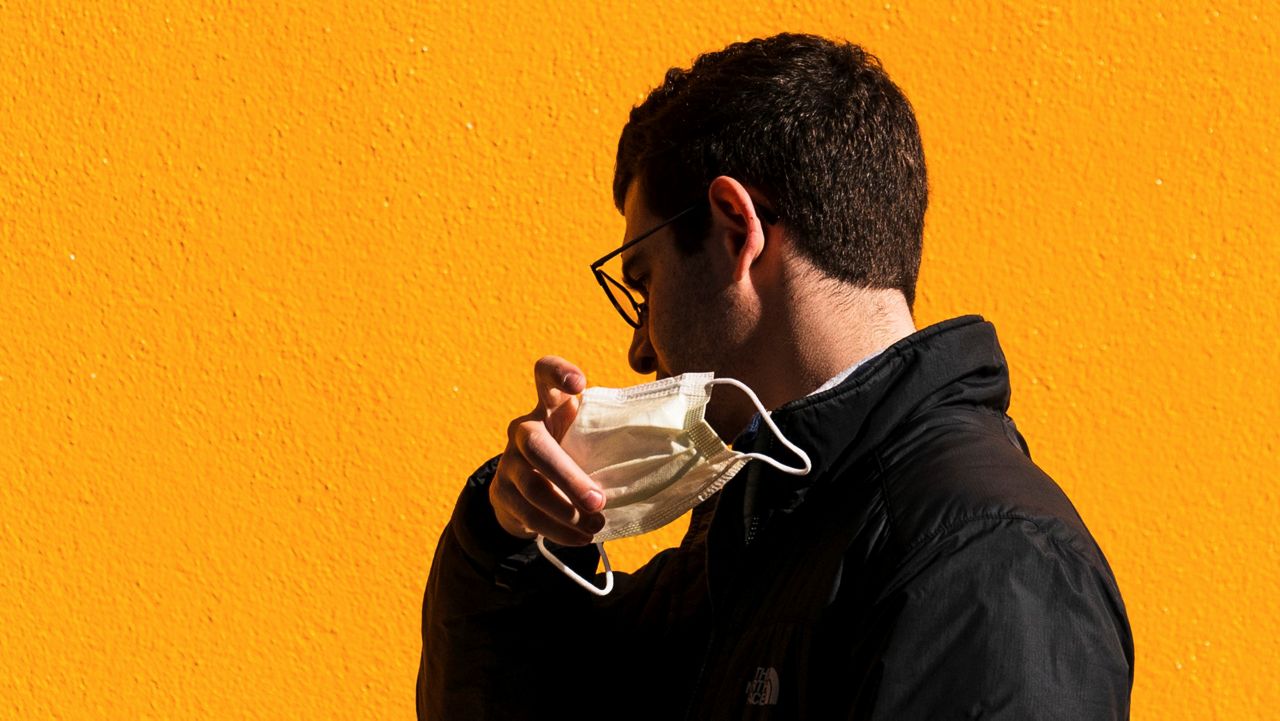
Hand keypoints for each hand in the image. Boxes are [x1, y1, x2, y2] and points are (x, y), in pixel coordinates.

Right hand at [489, 356, 604, 545]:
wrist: (523, 488)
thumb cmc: (571, 454)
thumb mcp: (586, 437)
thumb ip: (609, 435)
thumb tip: (665, 450)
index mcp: (548, 406)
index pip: (544, 373)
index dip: (558, 373)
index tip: (579, 385)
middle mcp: (523, 428)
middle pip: (536, 445)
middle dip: (568, 477)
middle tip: (599, 502)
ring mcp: (508, 461)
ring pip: (531, 486)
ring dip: (566, 512)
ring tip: (595, 527)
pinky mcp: (502, 492)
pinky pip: (528, 513)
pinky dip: (557, 530)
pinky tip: (580, 539)